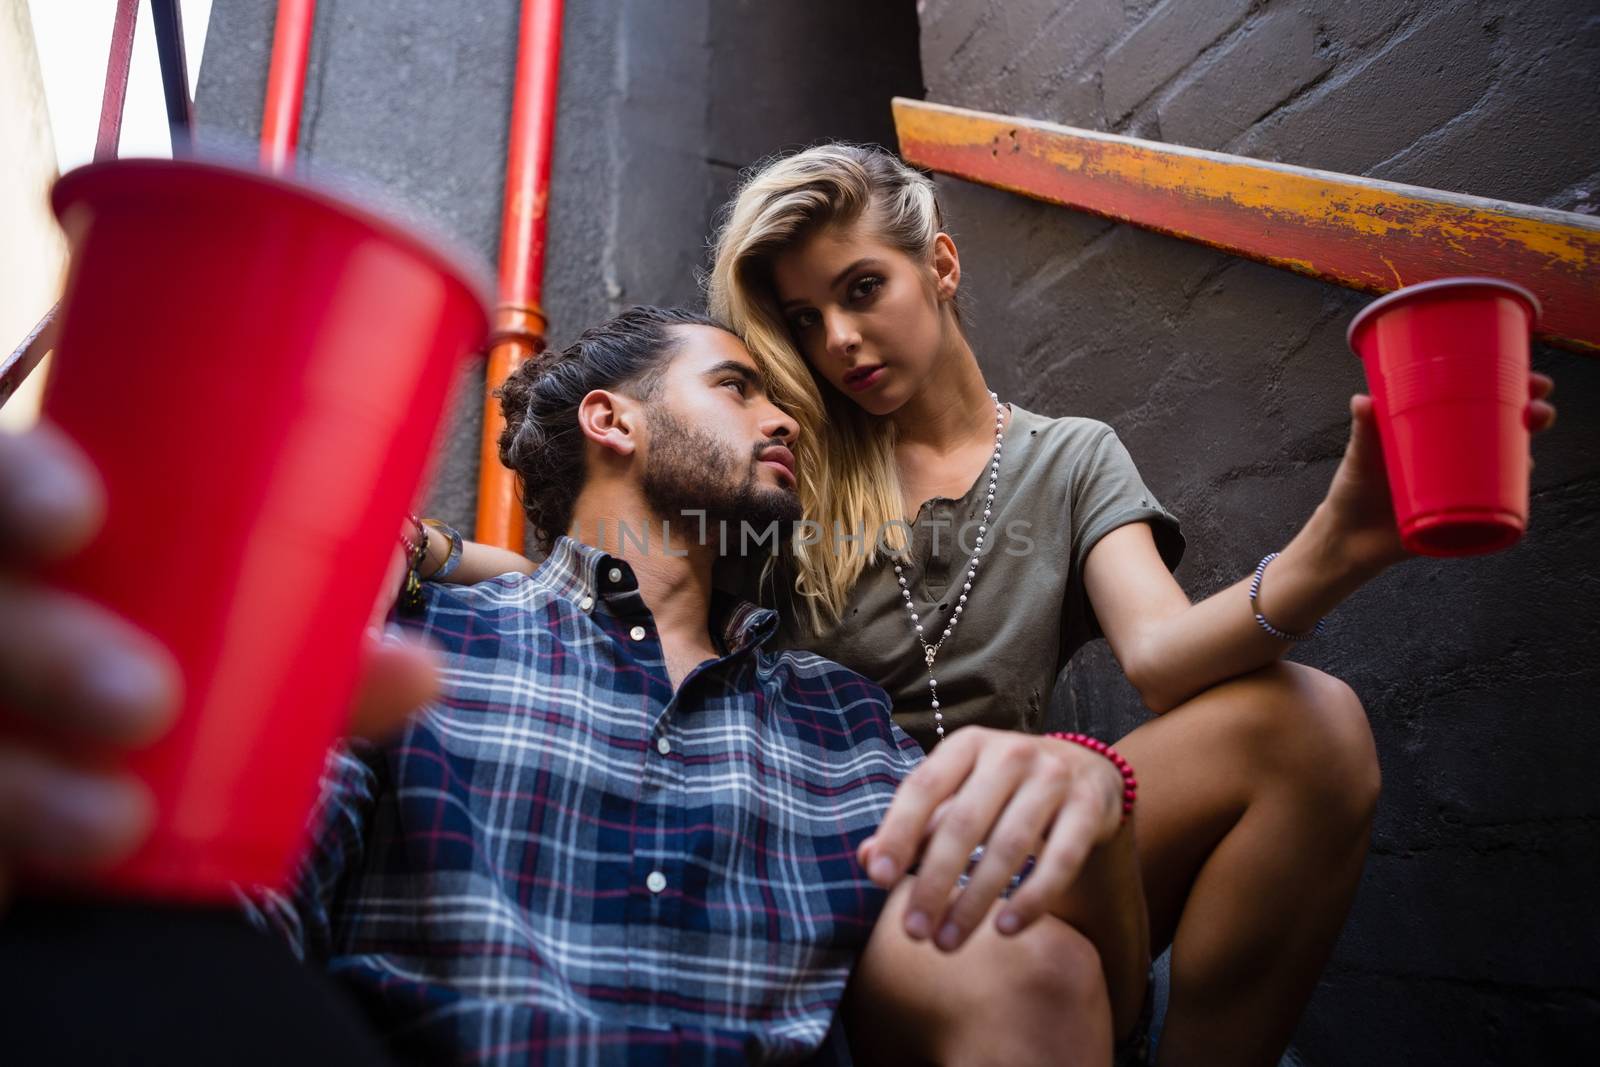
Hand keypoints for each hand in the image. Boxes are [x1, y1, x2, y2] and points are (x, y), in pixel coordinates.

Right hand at [0, 423, 435, 906]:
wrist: (82, 770)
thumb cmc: (153, 672)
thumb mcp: (223, 658)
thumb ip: (299, 661)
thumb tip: (418, 672)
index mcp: (25, 543)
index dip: (16, 481)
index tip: (80, 515)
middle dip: (36, 644)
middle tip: (144, 702)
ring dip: (13, 780)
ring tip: (114, 823)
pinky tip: (14, 887)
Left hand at [856, 727, 1125, 952]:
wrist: (1085, 770)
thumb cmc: (1002, 789)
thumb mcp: (958, 793)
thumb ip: (916, 826)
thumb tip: (865, 860)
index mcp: (967, 745)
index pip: (923, 787)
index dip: (898, 833)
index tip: (876, 878)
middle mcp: (1010, 753)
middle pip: (963, 823)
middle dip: (934, 882)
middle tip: (913, 932)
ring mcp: (1053, 776)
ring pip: (1009, 846)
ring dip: (975, 900)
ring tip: (949, 941)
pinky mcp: (1088, 807)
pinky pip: (1059, 860)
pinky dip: (1032, 898)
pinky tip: (1005, 929)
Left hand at [1320, 373, 1556, 574]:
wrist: (1347, 539)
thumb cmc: (1353, 490)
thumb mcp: (1359, 456)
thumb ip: (1363, 430)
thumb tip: (1362, 401)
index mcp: (1434, 432)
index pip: (1479, 402)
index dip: (1510, 388)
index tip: (1529, 378)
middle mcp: (1454, 457)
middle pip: (1502, 431)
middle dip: (1529, 417)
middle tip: (1537, 411)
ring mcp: (1460, 488)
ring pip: (1504, 467)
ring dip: (1525, 456)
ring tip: (1527, 452)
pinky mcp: (1459, 519)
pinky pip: (1494, 508)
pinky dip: (1510, 498)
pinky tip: (1519, 489)